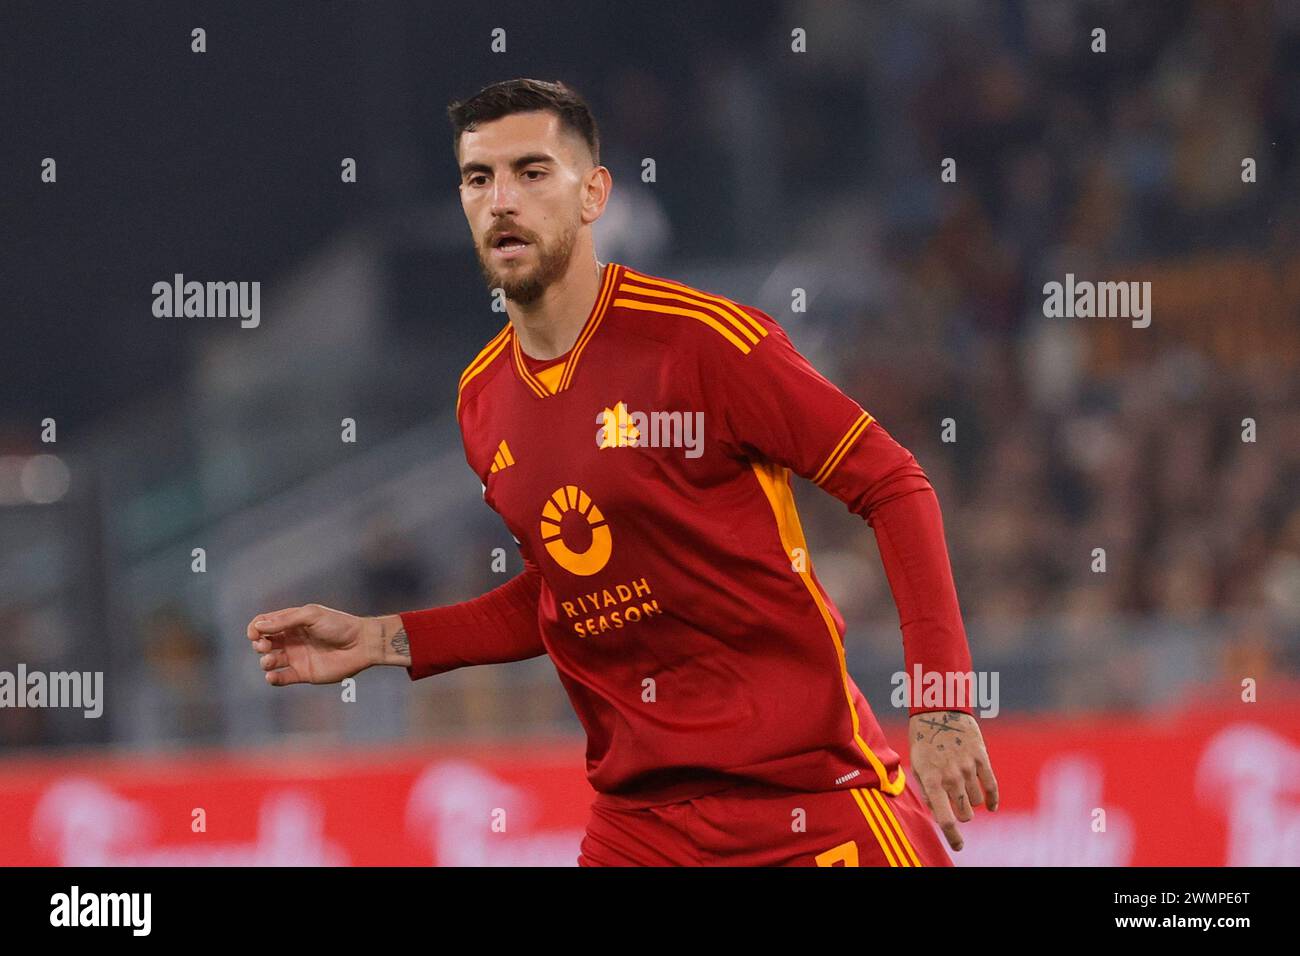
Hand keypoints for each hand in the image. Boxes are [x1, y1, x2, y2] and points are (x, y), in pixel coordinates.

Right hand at [245, 603, 385, 685]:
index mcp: (292, 622)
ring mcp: (297, 657)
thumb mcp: (311, 616)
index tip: (255, 633)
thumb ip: (285, 620)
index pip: (264, 623)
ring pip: (270, 661)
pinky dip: (273, 678)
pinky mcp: (303, 674)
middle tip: (264, 646)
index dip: (255, 628)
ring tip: (271, 660)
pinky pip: (282, 678)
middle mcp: (292, 639)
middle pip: (264, 642)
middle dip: (258, 644)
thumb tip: (258, 626)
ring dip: (264, 661)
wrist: (361, 644)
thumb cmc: (339, 625)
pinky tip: (272, 676)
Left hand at [909, 710, 998, 851]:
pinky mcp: (981, 758)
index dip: (953, 837)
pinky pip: (991, 786)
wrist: (938, 709)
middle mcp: (951, 776)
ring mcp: (967, 768)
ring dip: (971, 802)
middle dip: (961, 814)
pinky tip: (990, 806)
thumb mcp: (917, 765)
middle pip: (964, 814)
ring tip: (963, 790)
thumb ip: (927, 790)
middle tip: (956, 806)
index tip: (959, 846)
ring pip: (976, 802)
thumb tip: (937, 811)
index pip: (945, 818)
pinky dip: (992, 799)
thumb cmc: (924, 740)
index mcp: (932, 779)